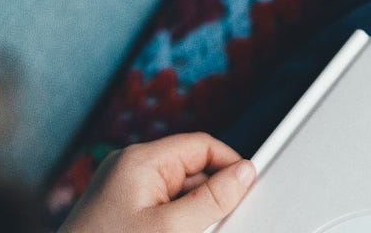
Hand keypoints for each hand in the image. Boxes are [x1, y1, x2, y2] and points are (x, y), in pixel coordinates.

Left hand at [59, 132, 256, 232]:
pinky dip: (176, 225)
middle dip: (210, 197)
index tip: (250, 187)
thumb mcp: (172, 229)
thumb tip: (243, 173)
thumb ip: (212, 199)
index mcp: (139, 160)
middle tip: (216, 226)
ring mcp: (123, 191)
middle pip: (190, 171)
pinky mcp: (120, 213)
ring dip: (193, 216)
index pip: (200, 146)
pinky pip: (161, 210)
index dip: (230, 164)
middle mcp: (129, 170)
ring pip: (178, 194)